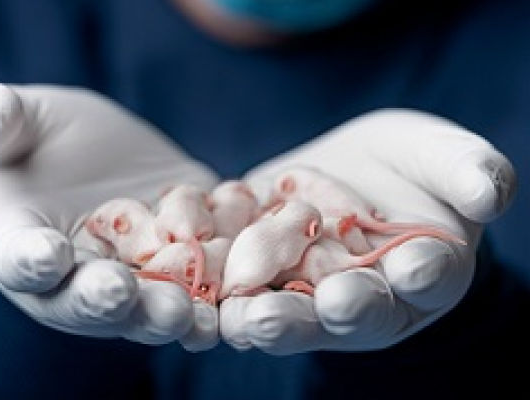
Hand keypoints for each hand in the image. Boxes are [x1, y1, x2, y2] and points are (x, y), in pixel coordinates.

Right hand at [0, 82, 218, 350]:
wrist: (102, 152)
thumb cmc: (43, 136)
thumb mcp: (13, 119)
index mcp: (22, 244)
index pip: (18, 258)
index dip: (29, 258)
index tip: (46, 254)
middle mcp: (75, 277)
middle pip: (87, 300)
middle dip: (104, 301)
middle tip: (122, 297)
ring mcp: (133, 280)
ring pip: (146, 306)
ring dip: (164, 314)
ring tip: (184, 316)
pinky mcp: (181, 266)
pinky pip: (200, 283)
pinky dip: (217, 291)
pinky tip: (238, 292)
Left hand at [220, 109, 515, 353]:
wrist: (346, 170)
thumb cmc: (406, 166)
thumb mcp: (438, 156)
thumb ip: (467, 171)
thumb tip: (490, 193)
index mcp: (417, 270)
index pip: (427, 275)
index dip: (423, 271)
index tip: (414, 267)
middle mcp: (361, 293)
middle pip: (351, 310)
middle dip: (336, 311)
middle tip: (326, 308)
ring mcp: (306, 290)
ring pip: (290, 311)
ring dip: (270, 318)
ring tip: (249, 320)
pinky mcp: (258, 272)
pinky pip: (238, 285)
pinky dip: (219, 289)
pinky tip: (197, 293)